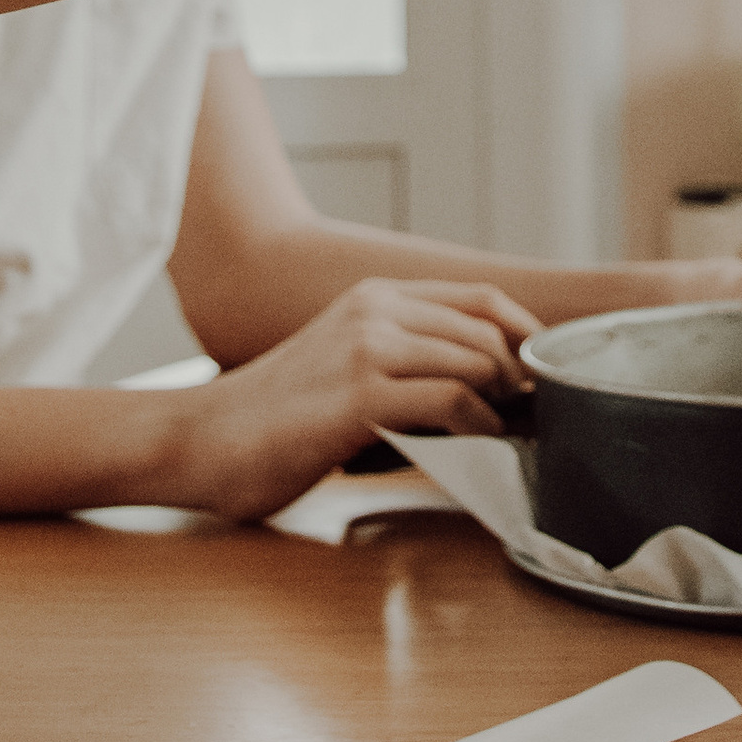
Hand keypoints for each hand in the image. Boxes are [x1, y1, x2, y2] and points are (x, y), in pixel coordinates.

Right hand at [154, 277, 535, 524]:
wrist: (199, 439)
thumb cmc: (270, 420)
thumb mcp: (343, 368)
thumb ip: (399, 365)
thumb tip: (477, 393)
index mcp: (373, 297)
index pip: (480, 298)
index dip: (524, 336)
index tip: (542, 378)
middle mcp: (374, 309)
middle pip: (488, 329)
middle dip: (523, 376)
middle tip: (533, 419)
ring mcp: (367, 346)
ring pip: (477, 359)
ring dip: (505, 403)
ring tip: (510, 435)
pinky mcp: (360, 392)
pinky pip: (452, 397)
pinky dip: (480, 423)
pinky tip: (477, 443)